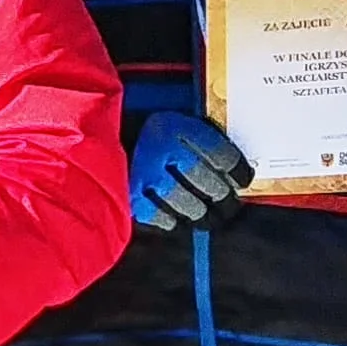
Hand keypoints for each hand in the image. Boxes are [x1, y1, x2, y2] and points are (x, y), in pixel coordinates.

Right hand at [128, 112, 251, 232]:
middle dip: (220, 194)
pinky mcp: (127, 194)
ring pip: (183, 200)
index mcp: (175, 125)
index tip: (242, 180)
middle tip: (225, 201)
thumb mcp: (175, 127)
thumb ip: (202, 144)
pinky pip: (158, 216)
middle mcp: (159, 146)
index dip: (238, 171)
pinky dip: (171, 220)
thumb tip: (232, 177)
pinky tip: (175, 215)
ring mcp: (141, 172)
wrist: (104, 137)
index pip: (219, 153)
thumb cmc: (148, 138)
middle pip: (203, 178)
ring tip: (201, 212)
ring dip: (197, 210)